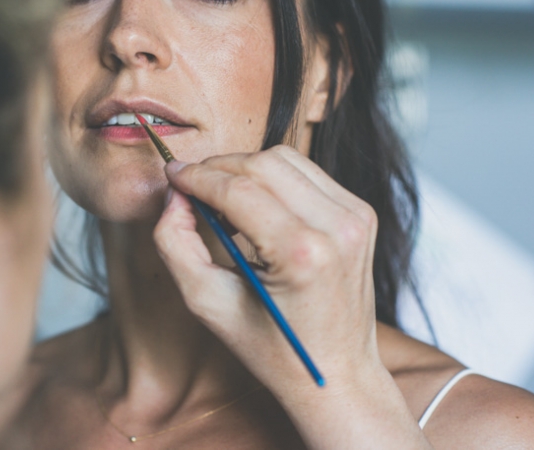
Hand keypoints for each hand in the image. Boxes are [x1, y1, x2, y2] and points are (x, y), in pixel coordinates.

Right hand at [153, 146, 430, 447]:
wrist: (338, 373)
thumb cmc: (272, 348)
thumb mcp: (207, 303)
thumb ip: (176, 243)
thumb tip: (174, 194)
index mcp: (302, 254)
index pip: (237, 189)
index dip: (196, 176)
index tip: (172, 175)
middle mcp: (337, 228)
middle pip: (262, 164)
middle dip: (218, 168)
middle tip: (191, 188)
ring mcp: (355, 218)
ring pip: (285, 159)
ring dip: (245, 169)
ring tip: (223, 201)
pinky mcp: (361, 214)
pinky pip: (306, 173)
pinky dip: (273, 179)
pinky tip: (257, 207)